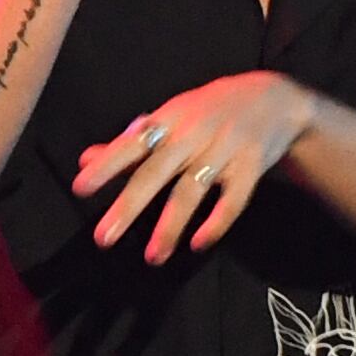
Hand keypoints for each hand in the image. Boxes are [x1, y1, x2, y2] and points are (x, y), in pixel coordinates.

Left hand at [74, 72, 319, 262]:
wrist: (274, 98)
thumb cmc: (209, 111)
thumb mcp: (170, 117)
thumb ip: (129, 142)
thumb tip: (84, 161)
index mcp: (169, 119)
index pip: (131, 144)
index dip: (107, 165)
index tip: (81, 188)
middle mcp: (193, 132)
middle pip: (156, 171)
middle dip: (128, 206)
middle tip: (104, 238)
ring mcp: (223, 149)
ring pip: (192, 190)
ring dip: (170, 226)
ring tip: (152, 257)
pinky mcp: (251, 165)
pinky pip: (233, 199)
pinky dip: (217, 222)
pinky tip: (198, 244)